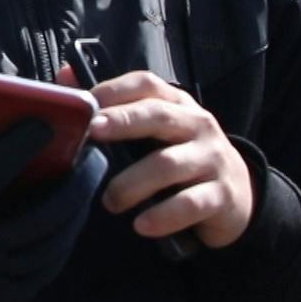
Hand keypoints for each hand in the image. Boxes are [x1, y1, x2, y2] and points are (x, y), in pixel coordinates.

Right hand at [0, 97, 106, 301]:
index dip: (23, 142)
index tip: (46, 119)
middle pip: (42, 212)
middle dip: (74, 179)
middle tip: (91, 151)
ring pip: (50, 243)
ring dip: (75, 208)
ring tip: (86, 178)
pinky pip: (44, 268)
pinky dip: (63, 240)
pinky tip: (68, 217)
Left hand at [89, 72, 252, 248]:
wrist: (237, 195)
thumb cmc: (182, 155)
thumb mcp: (153, 128)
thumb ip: (111, 105)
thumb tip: (63, 77)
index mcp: (177, 104)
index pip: (147, 84)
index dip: (114, 90)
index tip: (84, 103)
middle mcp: (198, 125)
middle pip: (158, 116)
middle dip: (122, 122)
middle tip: (91, 134)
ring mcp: (212, 159)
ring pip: (169, 164)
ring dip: (133, 183)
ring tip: (110, 201)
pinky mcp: (222, 194)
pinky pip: (191, 203)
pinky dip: (164, 215)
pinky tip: (141, 225)